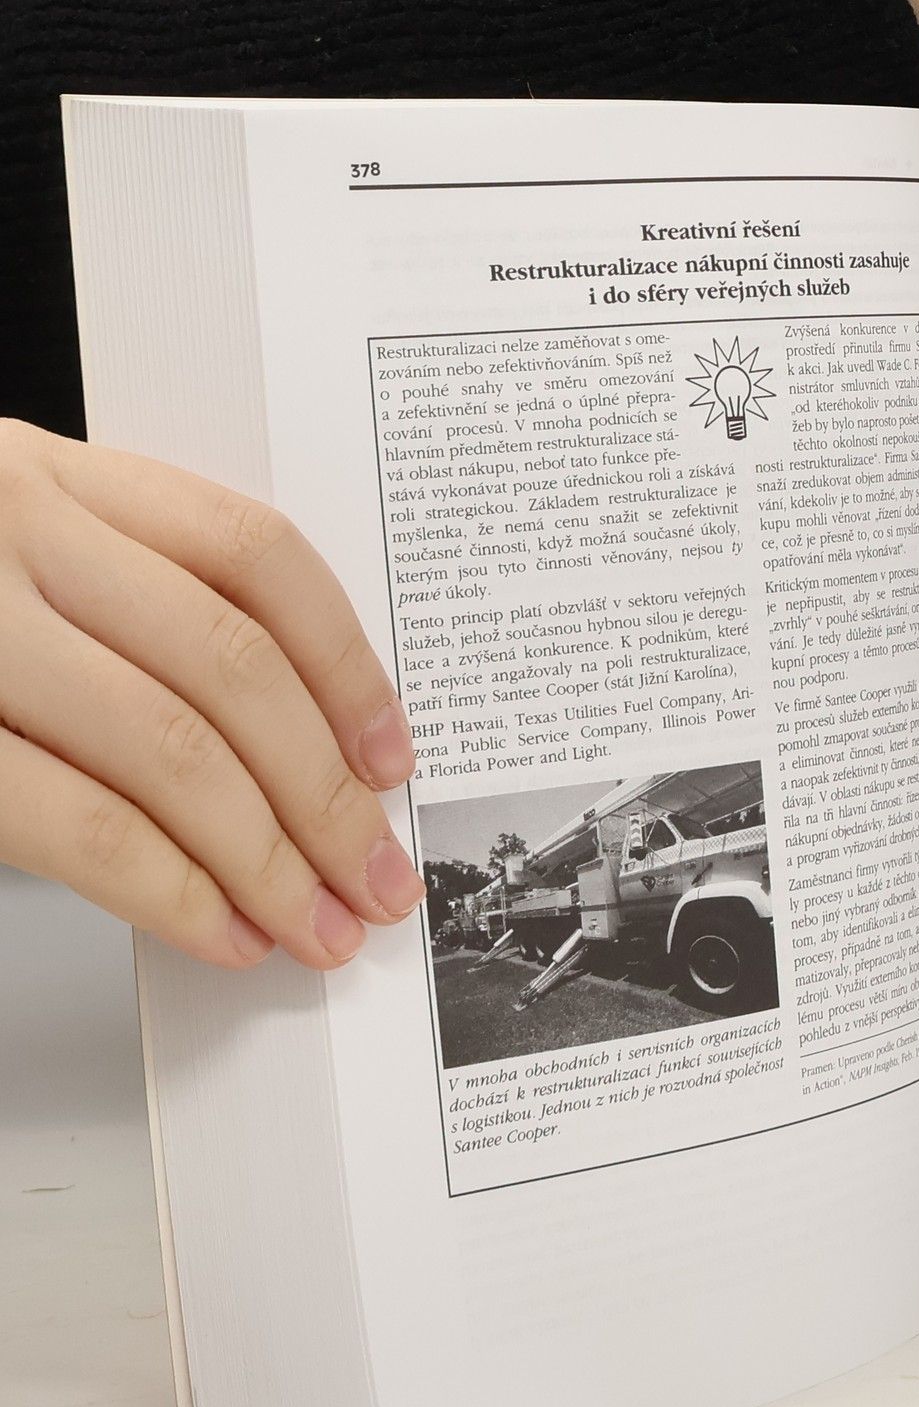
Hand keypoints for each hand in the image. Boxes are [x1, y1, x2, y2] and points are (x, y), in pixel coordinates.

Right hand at [0, 420, 421, 968]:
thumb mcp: (9, 549)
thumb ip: (129, 608)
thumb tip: (292, 757)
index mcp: (57, 477)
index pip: (257, 557)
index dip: (348, 668)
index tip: (392, 759)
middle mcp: (11, 529)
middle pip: (233, 671)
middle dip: (327, 799)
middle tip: (378, 880)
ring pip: (169, 750)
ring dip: (267, 862)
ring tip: (318, 926)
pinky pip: (73, 820)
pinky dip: (166, 891)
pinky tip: (219, 930)